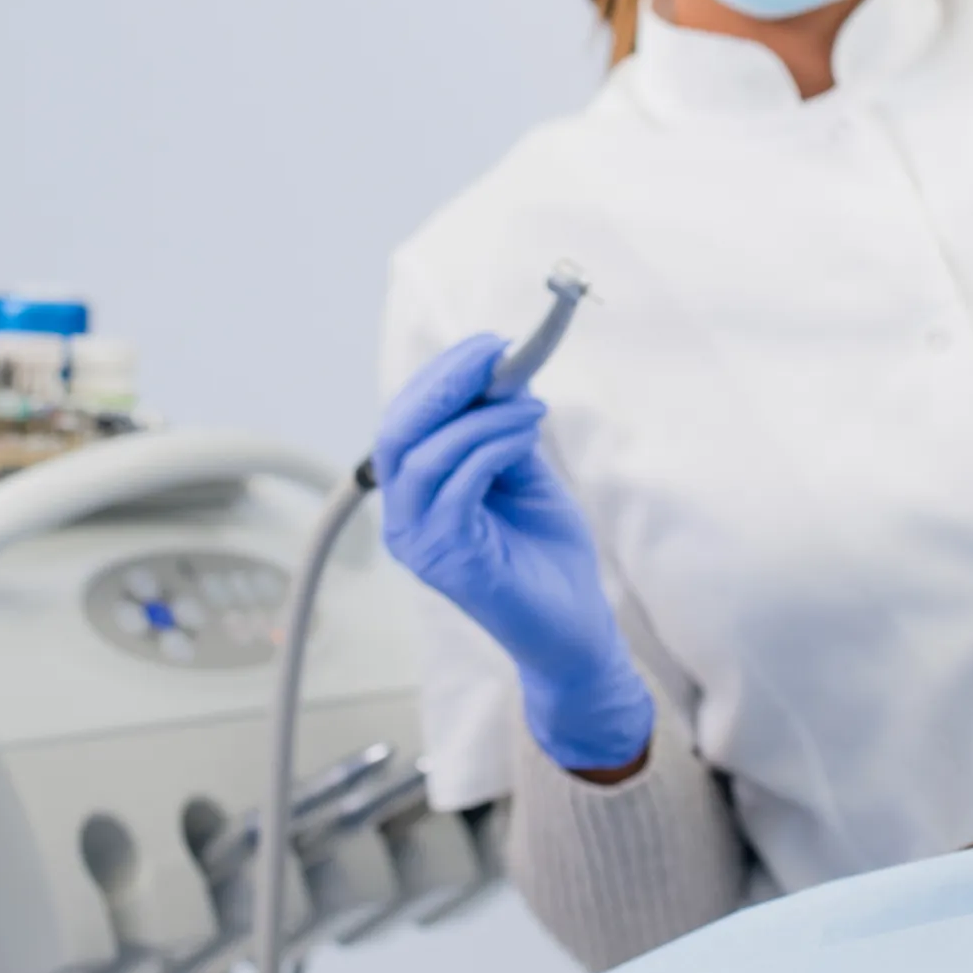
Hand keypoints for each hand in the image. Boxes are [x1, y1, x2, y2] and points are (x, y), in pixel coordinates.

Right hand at [374, 335, 653, 772]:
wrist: (576, 627)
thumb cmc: (547, 553)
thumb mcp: (521, 474)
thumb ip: (500, 429)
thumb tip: (500, 371)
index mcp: (413, 496)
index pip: (403, 422)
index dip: (439, 376)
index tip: (486, 345)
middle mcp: (403, 521)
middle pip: (396, 433)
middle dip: (443, 384)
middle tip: (493, 356)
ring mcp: (419, 544)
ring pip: (424, 457)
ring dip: (480, 418)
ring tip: (531, 407)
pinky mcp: (448, 561)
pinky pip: (457, 488)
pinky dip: (491, 448)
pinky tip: (526, 435)